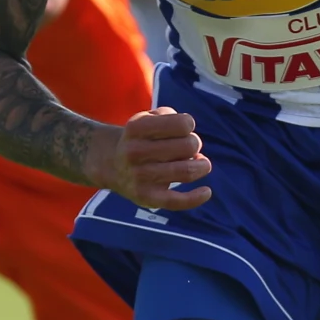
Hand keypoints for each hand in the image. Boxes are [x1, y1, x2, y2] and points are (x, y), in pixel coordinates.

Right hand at [92, 107, 212, 210]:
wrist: (112, 164)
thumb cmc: (142, 138)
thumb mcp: (148, 118)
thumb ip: (171, 119)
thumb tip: (193, 146)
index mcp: (136, 128)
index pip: (182, 124)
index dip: (188, 124)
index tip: (184, 129)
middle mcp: (135, 151)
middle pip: (188, 146)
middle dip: (195, 144)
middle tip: (190, 147)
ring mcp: (139, 176)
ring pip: (186, 171)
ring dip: (202, 166)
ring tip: (201, 164)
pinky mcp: (146, 197)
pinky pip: (176, 201)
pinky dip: (196, 198)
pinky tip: (206, 192)